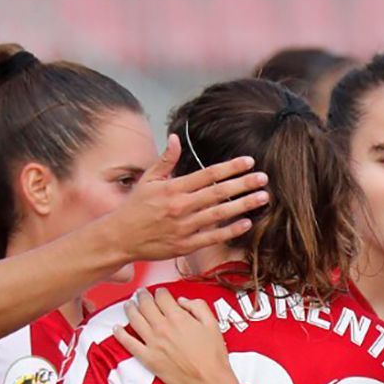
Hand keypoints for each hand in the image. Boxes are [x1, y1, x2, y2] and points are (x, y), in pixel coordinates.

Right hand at [98, 137, 269, 262]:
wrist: (119, 238)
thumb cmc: (134, 208)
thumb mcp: (147, 180)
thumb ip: (165, 160)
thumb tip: (175, 138)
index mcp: (172, 188)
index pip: (208, 174)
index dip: (230, 167)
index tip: (249, 162)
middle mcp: (180, 206)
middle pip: (218, 193)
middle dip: (243, 184)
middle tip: (264, 178)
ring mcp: (184, 227)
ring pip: (219, 214)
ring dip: (243, 205)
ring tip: (263, 197)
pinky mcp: (185, 245)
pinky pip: (212, 237)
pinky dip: (230, 230)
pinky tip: (247, 223)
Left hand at [116, 289, 231, 383]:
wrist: (209, 380)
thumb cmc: (213, 356)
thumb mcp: (213, 324)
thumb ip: (198, 307)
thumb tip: (183, 301)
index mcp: (178, 317)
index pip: (162, 297)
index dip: (160, 291)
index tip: (159, 292)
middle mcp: (162, 327)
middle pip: (145, 305)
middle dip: (142, 296)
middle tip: (140, 293)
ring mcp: (152, 343)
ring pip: (135, 320)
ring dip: (130, 309)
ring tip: (128, 304)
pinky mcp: (147, 358)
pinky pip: (128, 343)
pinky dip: (120, 334)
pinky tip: (116, 328)